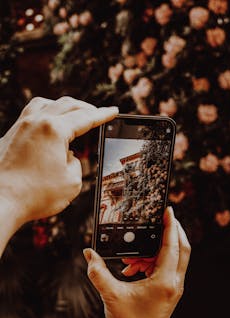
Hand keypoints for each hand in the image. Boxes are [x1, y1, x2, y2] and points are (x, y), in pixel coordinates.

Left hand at [0, 96, 117, 226]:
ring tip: (73, 115)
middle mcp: (36, 122)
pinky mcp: (10, 136)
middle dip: (86, 108)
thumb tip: (67, 156)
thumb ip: (75, 163)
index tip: (113, 111)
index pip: (85, 118)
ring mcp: (20, 127)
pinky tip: (49, 125)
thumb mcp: (71, 182)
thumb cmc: (33, 195)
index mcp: (54, 130)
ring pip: (46, 103)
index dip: (103, 115)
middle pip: (67, 104)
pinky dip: (46, 114)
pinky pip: (31, 114)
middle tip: (97, 114)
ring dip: (64, 107)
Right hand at [83, 207, 190, 317]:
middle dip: (172, 231)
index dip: (171, 226)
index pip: (172, 246)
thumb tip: (89, 254)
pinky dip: (151, 260)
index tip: (168, 211)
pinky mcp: (169, 288)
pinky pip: (165, 265)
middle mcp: (173, 281)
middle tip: (161, 218)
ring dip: (155, 248)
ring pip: (173, 256)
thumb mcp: (111, 296)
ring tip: (131, 256)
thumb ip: (98, 273)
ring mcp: (173, 285)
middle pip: (181, 247)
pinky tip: (133, 267)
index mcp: (164, 280)